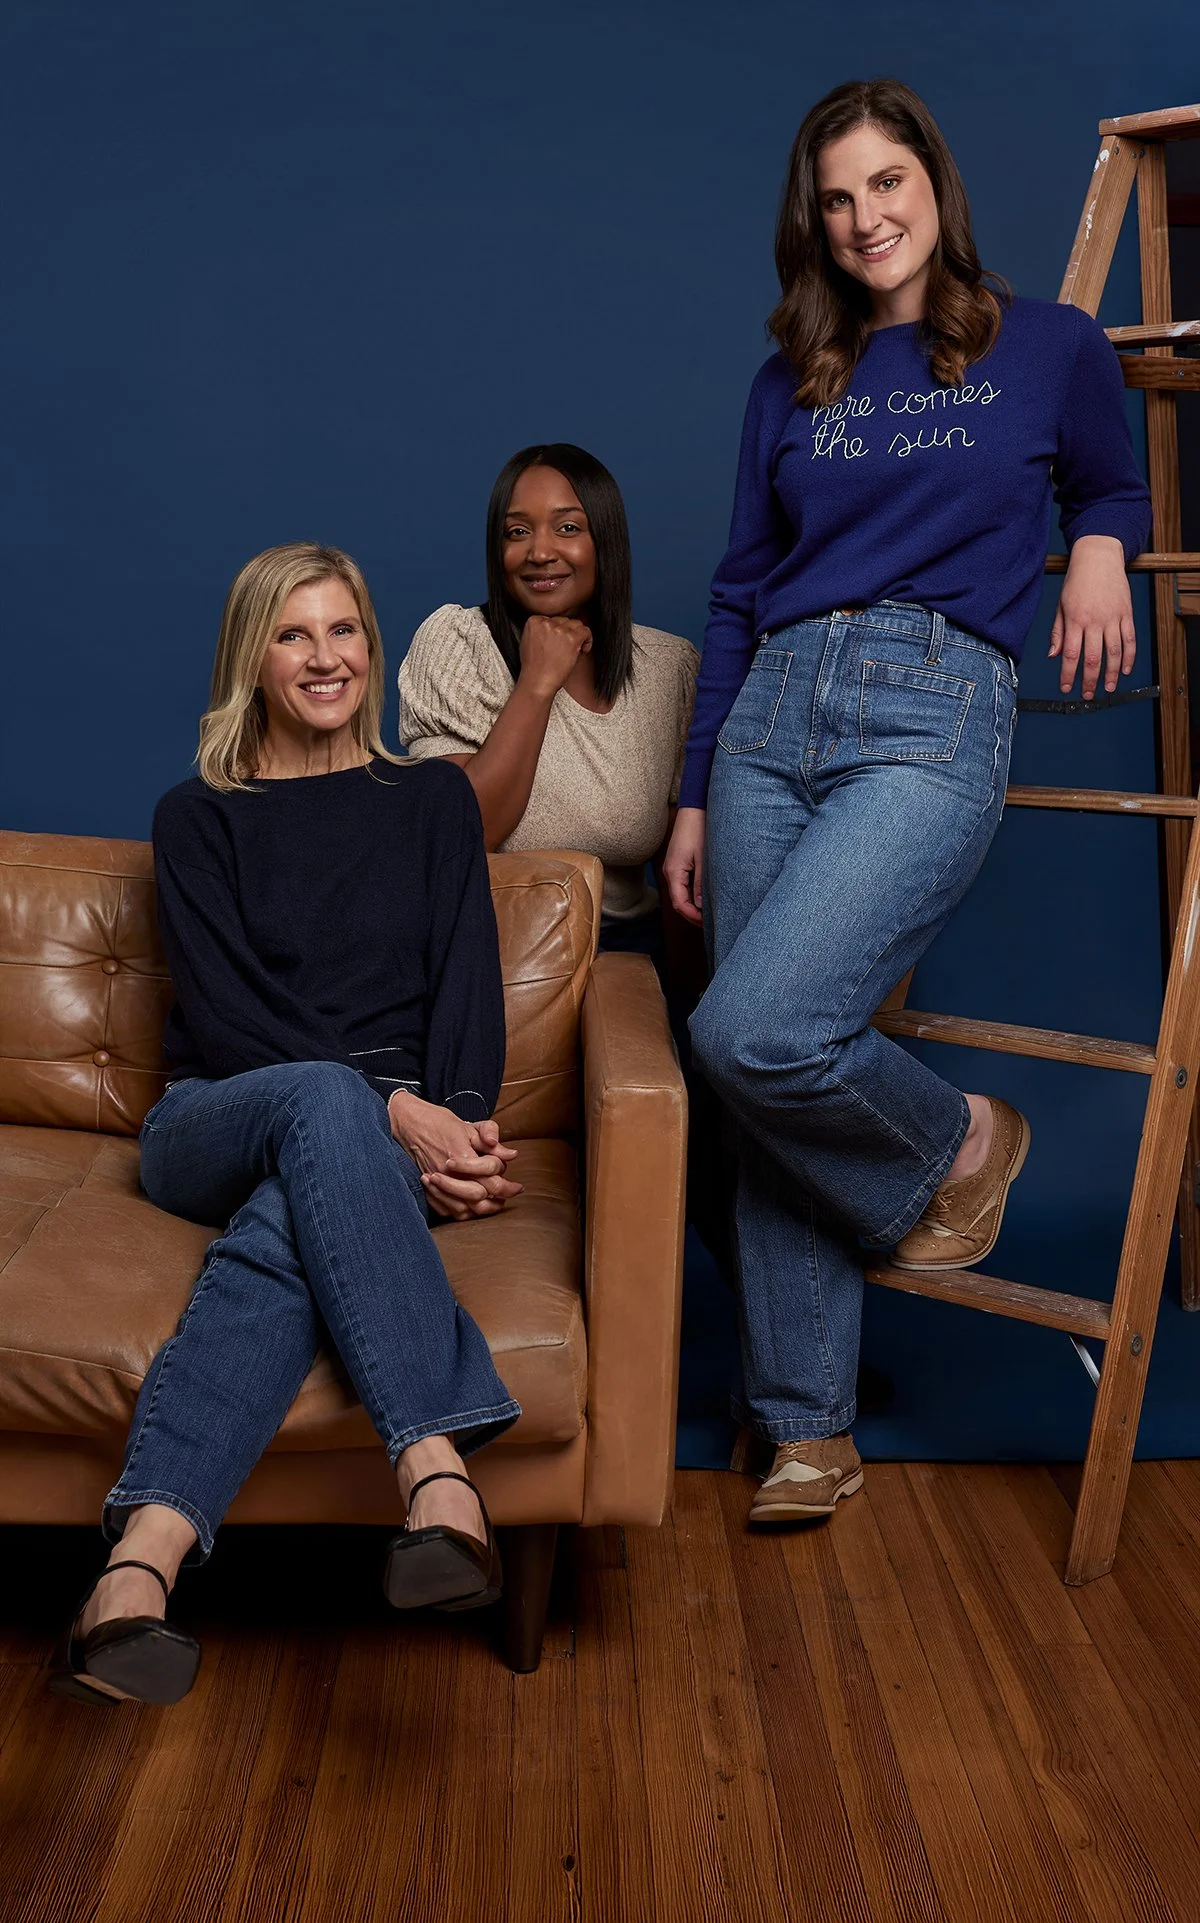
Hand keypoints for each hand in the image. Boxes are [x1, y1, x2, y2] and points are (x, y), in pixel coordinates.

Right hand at [387, 1093, 520, 1219]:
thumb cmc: (440, 1123)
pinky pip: (449, 1211)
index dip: (506, 1182)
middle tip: (513, 1193)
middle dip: (500, 1196)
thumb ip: (491, 1138)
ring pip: (465, 1208)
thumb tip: (511, 1154)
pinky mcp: (429, 1190)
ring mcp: (437, 1184)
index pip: (490, 1175)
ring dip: (485, 1208)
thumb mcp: (469, 1126)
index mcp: (460, 1154)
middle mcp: (448, 1173)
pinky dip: (465, 1212)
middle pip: (479, 1195)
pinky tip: (476, 1206)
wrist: (409, 1125)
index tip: (518, 1186)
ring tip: (498, 1203)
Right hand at [518, 616, 591, 699]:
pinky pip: (586, 631)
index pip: (552, 619)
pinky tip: (583, 649)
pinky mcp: (571, 638)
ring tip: (575, 649)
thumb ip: (539, 631)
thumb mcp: (528, 641)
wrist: (537, 681)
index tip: (559, 642)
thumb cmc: (533, 667)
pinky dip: (588, 640)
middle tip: (566, 648)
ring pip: (576, 624)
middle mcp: (546, 622)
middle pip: (564, 621)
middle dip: (567, 633)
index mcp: (534, 621)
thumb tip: (553, 628)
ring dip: (578, 636)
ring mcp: (559, 630)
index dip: (557, 631)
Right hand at [663, 807, 705, 925]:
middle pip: (678, 901)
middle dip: (692, 914)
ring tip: (708, 913)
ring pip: (679, 894)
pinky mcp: (676, 863)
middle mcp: (669, 872)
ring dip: (692, 905)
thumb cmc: (699, 830)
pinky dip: (691, 895)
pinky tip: (703, 897)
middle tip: (710, 923)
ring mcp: (671, 868)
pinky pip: (681, 885)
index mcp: (674, 872)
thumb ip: (701, 884)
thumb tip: (699, 906)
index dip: (692, 917)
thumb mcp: (703, 859)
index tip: (707, 923)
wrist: (694, 809)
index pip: (679, 903)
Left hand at [1049, 534, 1135, 699]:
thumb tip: (1052, 656)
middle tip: (1087, 695)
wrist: (1098, 557)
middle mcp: (1094, 621)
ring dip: (1111, 673)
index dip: (1068, 675)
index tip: (1066, 688)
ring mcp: (1113, 617)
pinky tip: (1125, 670)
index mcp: (1075, 620)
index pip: (1071, 654)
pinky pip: (1130, 639)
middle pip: (1093, 658)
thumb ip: (1058, 632)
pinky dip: (1129, 657)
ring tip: (1108, 688)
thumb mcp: (1060, 606)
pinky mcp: (1127, 613)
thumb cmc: (1077, 581)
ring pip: (1114, 652)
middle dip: (1090, 680)